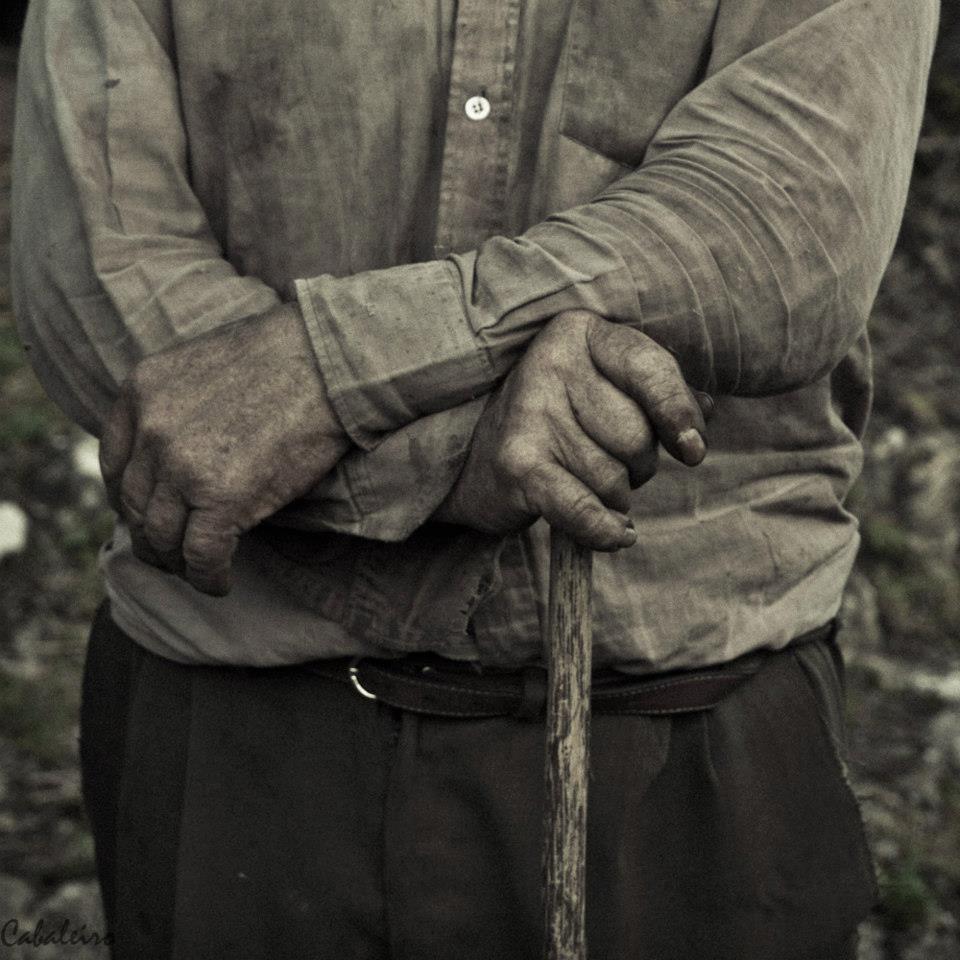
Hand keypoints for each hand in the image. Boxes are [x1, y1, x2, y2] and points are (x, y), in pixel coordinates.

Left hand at [99, 303, 349, 594]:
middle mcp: (151, 431)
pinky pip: (203, 556)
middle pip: (134, 506)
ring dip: (177, 563)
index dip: (129, 500)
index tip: (149, 515)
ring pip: (162, 537)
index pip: (115, 465)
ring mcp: (183, 468)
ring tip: (198, 571)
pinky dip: (208, 577)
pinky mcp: (223, 500)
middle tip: (172, 554)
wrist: (331, 363)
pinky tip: (222, 582)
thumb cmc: (285, 357)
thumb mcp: (203, 364)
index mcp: (140, 392)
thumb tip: (180, 451)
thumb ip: (177, 404)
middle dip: (150, 538)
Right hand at [435, 311, 711, 550]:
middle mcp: (551, 363)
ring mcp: (531, 411)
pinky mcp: (518, 462)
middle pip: (638, 435)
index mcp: (578, 332)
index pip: (649, 369)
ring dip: (613, 496)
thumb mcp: (601, 389)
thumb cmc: (554, 420)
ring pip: (616, 478)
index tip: (693, 450)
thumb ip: (654, 393)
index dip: (678, 413)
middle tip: (606, 461)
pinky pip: (584, 509)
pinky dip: (604, 530)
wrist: (470, 459)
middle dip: (638, 464)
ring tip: (580, 480)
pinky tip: (617, 535)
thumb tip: (705, 414)